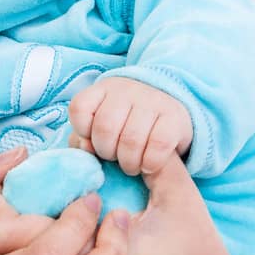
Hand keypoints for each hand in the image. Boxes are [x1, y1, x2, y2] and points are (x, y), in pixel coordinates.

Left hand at [67, 75, 192, 175]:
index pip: (79, 108)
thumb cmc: (127, 124)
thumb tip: (86, 148)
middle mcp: (127, 89)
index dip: (83, 131)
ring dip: (129, 163)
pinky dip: (150, 163)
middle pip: (105, 128)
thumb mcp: (102, 126)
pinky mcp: (174, 116)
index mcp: (104, 89)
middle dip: (107, 152)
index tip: (94, 140)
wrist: (170, 112)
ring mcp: (152, 100)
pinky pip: (158, 145)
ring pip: (131, 140)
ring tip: (131, 165)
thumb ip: (85, 139)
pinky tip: (148, 165)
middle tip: (115, 157)